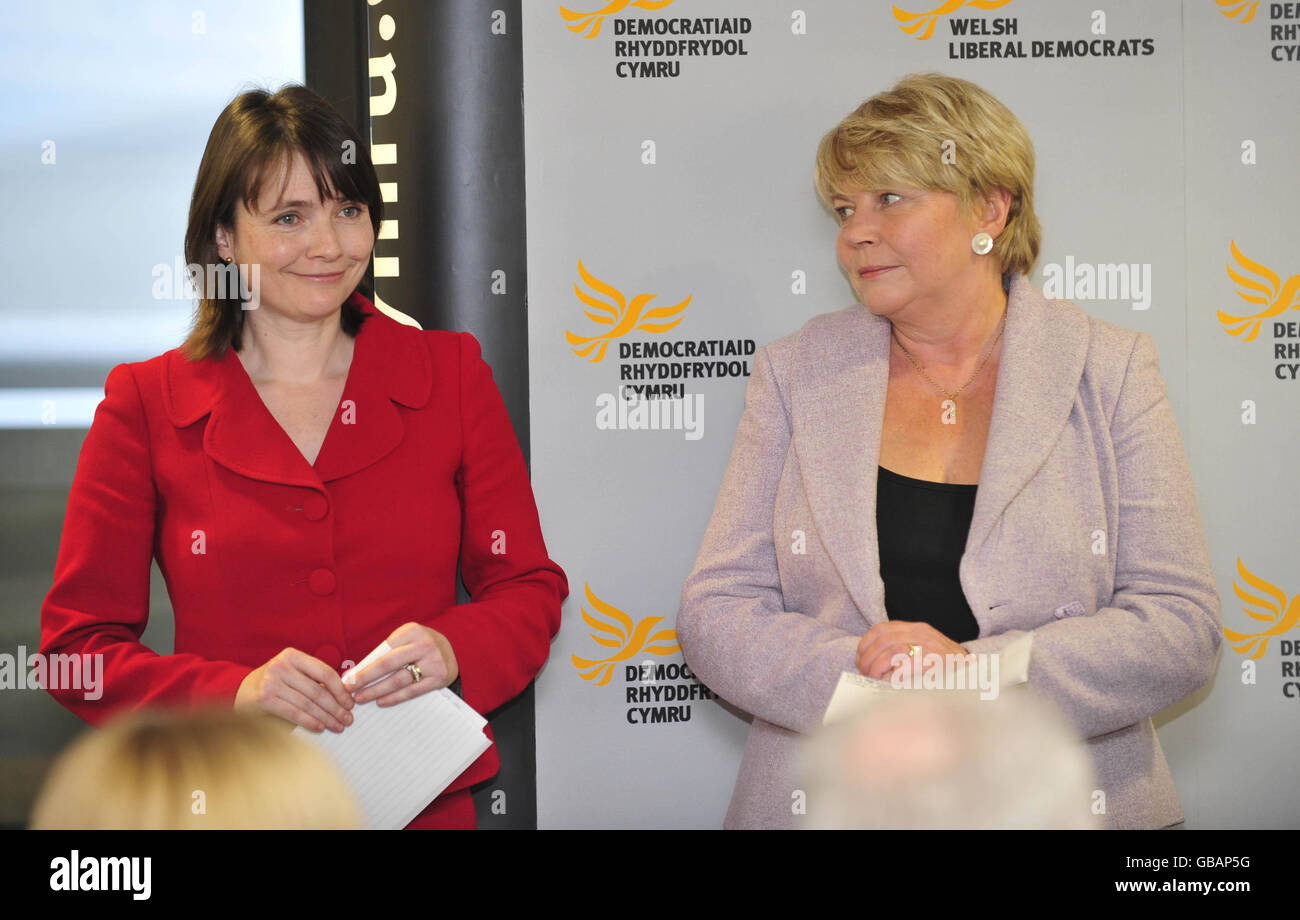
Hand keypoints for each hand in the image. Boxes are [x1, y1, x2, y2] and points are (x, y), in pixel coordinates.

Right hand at [235, 647, 354, 732]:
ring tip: (338, 726)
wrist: (241, 693)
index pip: (325, 672)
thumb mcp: (293, 674)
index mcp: (292, 655)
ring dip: (326, 717)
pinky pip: (294, 713)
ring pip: (308, 704)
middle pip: (317, 690)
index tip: (350, 702)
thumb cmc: (274, 684)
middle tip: (348, 719)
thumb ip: (313, 680)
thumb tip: (345, 696)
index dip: (340, 690)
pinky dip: (310, 722)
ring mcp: (271, 682)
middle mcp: (281, 666)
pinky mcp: (264, 699)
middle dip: (336, 707)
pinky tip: (320, 727)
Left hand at [345, 622, 457, 706]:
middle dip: (365, 678)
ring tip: (361, 698)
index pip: (382, 651)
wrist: (454, 649)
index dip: (363, 665)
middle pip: (388, 664)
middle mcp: (424, 645)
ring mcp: (433, 662)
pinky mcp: (439, 678)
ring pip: (399, 680)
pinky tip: (381, 701)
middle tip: (349, 689)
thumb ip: (386, 651)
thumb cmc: (421, 645)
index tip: (348, 678)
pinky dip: (394, 697)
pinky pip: (412, 691)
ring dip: (377, 690)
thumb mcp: (406, 639)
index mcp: (412, 631)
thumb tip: (358, 671)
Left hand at [856, 621, 968, 680]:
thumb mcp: (927, 653)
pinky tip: (886, 681)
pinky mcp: (932, 661)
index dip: (866, 643)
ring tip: (871, 677)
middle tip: (863, 671)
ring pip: (889, 649)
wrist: (977, 676)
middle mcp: (921, 633)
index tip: (860, 657)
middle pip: (882, 638)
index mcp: (918, 629)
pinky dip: (890, 672)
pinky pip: (904, 664)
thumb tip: (876, 665)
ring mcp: (928, 646)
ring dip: (875, 665)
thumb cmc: (949, 670)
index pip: (882, 628)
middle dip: (867, 656)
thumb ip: (905, 653)